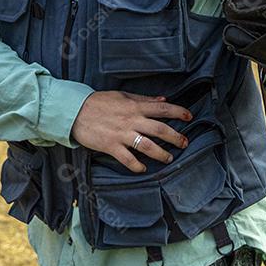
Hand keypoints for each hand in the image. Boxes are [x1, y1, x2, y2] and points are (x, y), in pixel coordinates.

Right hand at [70, 90, 190, 172]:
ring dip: (161, 154)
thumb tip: (163, 99)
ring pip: (147, 146)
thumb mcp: (123, 96)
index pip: (162, 108)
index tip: (189, 116)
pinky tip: (143, 169)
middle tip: (185, 143)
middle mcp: (131, 120)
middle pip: (160, 129)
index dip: (178, 112)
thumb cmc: (100, 102)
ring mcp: (121, 134)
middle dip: (175, 137)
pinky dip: (137, 166)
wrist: (76, 111)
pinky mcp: (111, 146)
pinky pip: (128, 159)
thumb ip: (144, 99)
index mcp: (135, 106)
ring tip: (169, 158)